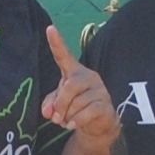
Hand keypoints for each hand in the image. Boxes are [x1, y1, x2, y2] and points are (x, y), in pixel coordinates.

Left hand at [38, 23, 118, 154]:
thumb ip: (50, 105)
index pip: (64, 56)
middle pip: (70, 85)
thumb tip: (49, 112)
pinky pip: (87, 112)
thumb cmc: (76, 108)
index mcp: (74, 72)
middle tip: (56, 118)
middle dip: (60, 104)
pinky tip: (73, 125)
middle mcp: (88, 77)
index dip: (56, 43)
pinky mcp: (106, 104)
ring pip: (78, 102)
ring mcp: (99, 90)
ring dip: (68, 116)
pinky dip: (76, 121)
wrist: (98, 125)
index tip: (49, 29)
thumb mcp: (59, 105)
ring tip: (67, 121)